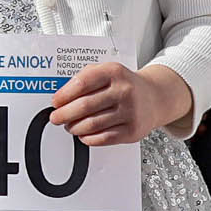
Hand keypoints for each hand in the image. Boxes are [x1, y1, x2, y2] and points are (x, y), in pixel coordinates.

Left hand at [48, 60, 196, 145]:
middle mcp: (124, 91)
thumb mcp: (107, 72)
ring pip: (91, 124)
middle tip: (57, 118)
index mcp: (114, 72)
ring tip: (70, 126)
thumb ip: (85, 79)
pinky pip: (102, 138)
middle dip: (64, 114)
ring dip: (74, 127)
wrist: (154, 97)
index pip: (82, 83)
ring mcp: (129, 111)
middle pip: (84, 106)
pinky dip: (87, 138)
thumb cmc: (125, 85)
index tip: (56, 102)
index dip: (64, 95)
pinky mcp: (132, 131)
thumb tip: (62, 98)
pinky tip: (84, 134)